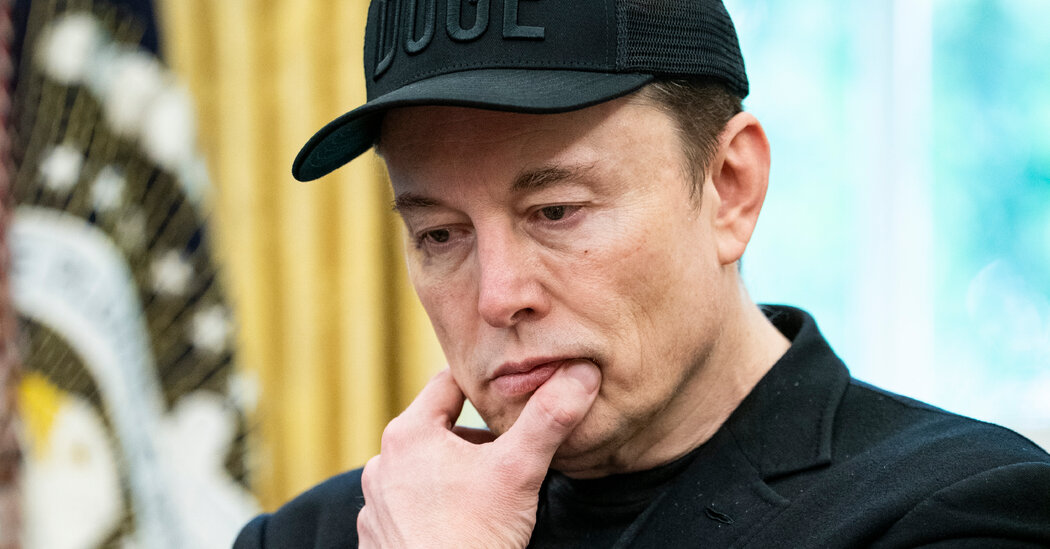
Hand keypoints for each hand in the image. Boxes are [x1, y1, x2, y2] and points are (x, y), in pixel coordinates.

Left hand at [357, 361, 600, 547]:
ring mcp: (376, 502)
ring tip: (490, 491)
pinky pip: (411, 506)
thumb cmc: (473, 537)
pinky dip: (436, 507)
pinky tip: (463, 523)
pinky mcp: (379, 536)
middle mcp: (383, 463)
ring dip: (455, 472)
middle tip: (512, 450)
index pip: (449, 382)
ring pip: (425, 469)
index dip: (486, 384)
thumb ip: (549, 418)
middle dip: (476, 436)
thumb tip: (580, 372)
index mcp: (409, 434)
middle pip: (439, 428)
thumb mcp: (519, 470)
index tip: (513, 392)